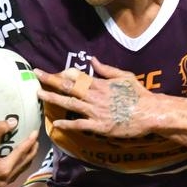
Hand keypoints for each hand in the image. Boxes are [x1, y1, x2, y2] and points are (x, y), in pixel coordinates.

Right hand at [0, 118, 39, 186]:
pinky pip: (10, 176)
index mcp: (4, 169)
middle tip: (35, 141)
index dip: (30, 141)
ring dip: (25, 160)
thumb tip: (13, 121)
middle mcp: (4, 180)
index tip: (35, 133)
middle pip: (23, 163)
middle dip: (31, 152)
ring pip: (18, 171)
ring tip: (29, 150)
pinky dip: (16, 167)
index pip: (22, 153)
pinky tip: (15, 161)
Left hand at [35, 57, 155, 137]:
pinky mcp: (99, 126)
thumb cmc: (139, 94)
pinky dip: (67, 124)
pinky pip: (79, 125)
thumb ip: (107, 69)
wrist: (150, 113)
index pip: (75, 76)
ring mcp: (95, 111)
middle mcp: (94, 96)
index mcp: (100, 83)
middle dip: (50, 81)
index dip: (60, 73)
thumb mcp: (125, 76)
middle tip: (35, 75)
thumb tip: (92, 60)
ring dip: (52, 99)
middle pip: (68, 87)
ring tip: (38, 95)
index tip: (49, 71)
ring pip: (69, 104)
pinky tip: (56, 123)